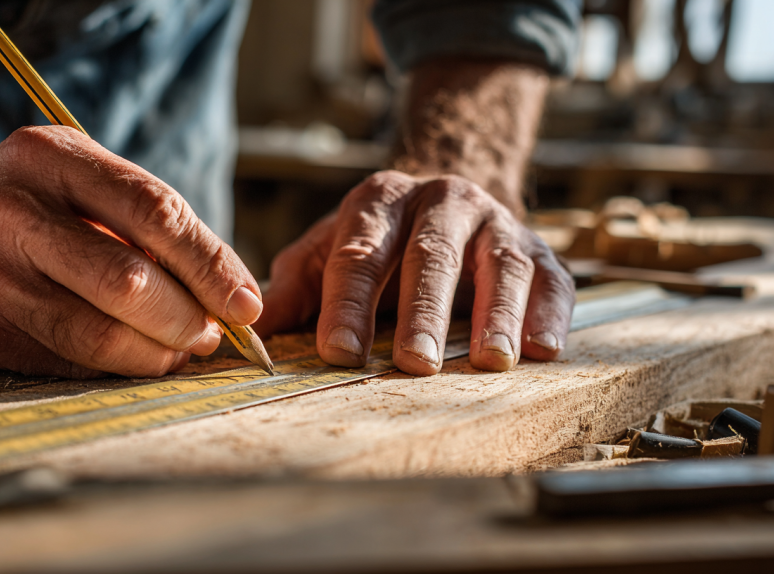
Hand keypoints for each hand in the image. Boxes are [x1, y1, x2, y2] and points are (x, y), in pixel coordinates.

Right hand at [0, 126, 263, 377]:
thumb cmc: (21, 208)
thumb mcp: (74, 181)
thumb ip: (144, 224)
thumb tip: (227, 291)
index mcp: (47, 158)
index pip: (153, 213)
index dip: (211, 265)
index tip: (246, 302)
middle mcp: (10, 212)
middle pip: (128, 282)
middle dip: (188, 318)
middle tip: (213, 333)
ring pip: (99, 334)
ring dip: (157, 352)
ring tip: (180, 348)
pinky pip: (68, 363)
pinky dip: (116, 368)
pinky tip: (134, 358)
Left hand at [255, 171, 574, 374]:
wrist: (447, 200)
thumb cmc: (378, 242)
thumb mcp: (327, 253)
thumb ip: (294, 289)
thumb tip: (247, 328)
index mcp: (379, 203)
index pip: (359, 254)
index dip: (348, 304)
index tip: (338, 352)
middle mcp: (441, 202)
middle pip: (430, 255)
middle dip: (423, 311)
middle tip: (416, 363)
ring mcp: (494, 222)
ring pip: (498, 263)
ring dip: (497, 313)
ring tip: (490, 360)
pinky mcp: (539, 248)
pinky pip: (551, 278)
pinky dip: (551, 313)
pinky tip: (545, 350)